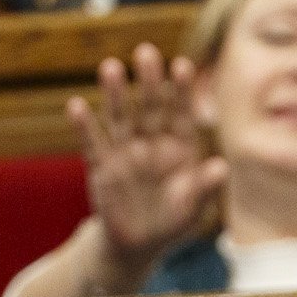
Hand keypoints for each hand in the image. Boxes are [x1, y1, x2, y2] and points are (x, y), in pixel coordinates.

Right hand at [67, 45, 224, 288]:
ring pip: (121, 118)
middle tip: (146, 52)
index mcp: (179, 146)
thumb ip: (204, 187)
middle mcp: (152, 142)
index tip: (182, 65)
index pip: (181, 113)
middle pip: (151, 106)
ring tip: (110, 66)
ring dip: (115, 93)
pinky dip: (84, 126)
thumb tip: (221, 167)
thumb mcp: (192, 209)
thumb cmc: (170, 222)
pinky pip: (92, 145)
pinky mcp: (102, 168)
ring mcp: (125, 153)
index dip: (181, 90)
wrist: (137, 244)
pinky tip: (75, 106)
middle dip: (149, 81)